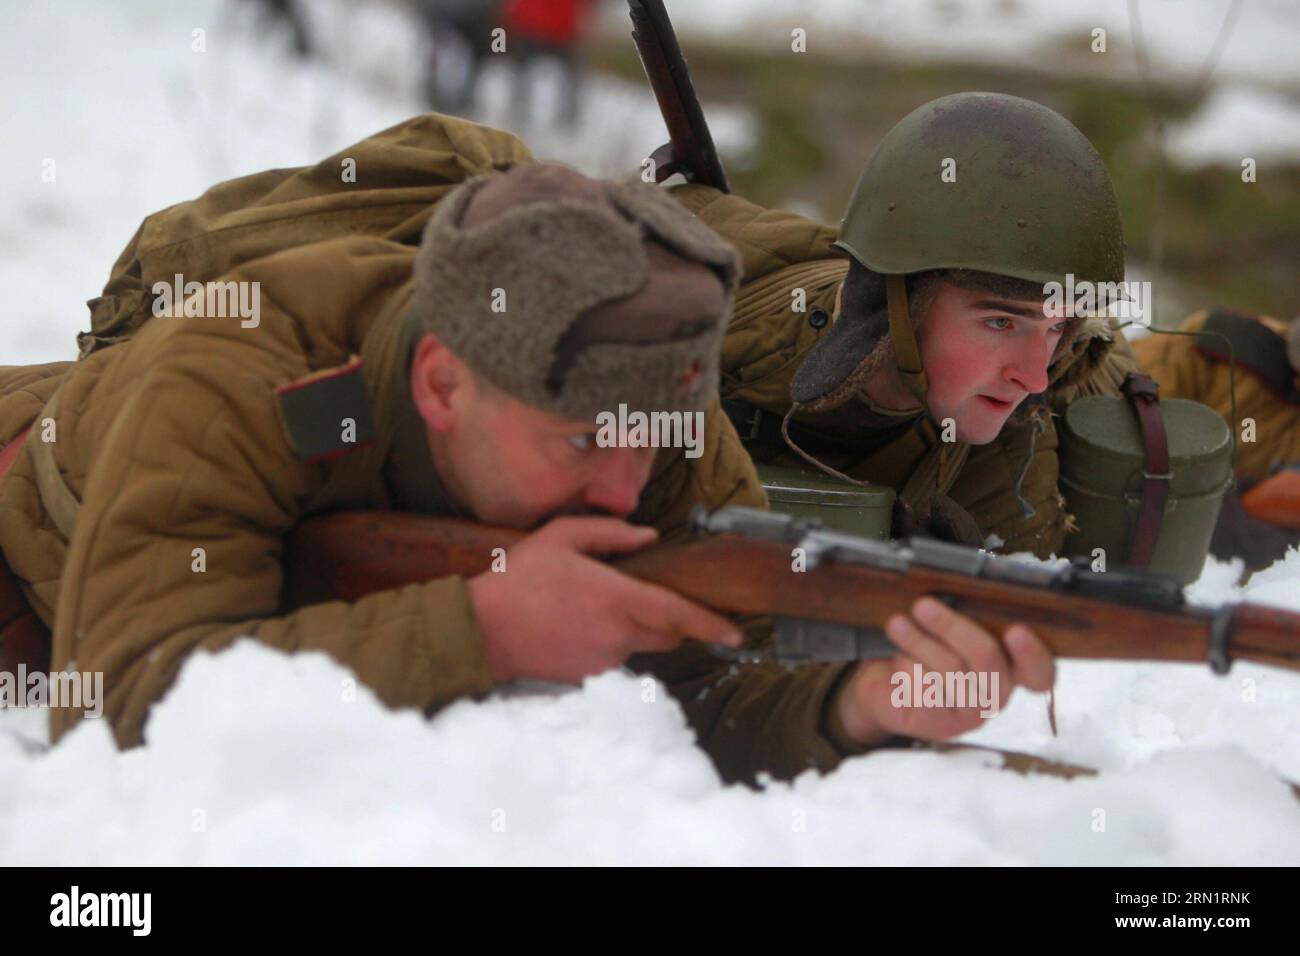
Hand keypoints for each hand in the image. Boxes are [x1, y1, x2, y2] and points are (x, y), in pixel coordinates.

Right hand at [468, 516, 742, 683]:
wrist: (482, 630)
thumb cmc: (520, 578)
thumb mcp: (562, 537)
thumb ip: (611, 533)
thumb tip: (648, 536)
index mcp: (617, 598)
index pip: (678, 615)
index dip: (712, 625)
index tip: (738, 633)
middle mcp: (617, 634)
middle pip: (668, 635)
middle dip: (672, 622)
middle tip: (652, 599)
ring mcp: (604, 660)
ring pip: (639, 645)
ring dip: (632, 629)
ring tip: (590, 608)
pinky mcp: (589, 677)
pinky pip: (613, 657)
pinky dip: (607, 642)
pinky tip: (576, 626)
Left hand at [833, 596, 1055, 745]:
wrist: (884, 685)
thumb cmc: (922, 650)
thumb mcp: (946, 630)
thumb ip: (964, 617)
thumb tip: (955, 590)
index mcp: (1010, 670)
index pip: (1039, 673)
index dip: (1032, 654)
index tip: (1014, 630)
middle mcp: (996, 695)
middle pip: (986, 659)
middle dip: (952, 627)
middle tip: (922, 606)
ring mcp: (969, 715)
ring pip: (949, 671)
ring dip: (919, 642)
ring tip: (896, 624)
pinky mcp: (938, 726)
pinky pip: (923, 690)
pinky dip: (905, 668)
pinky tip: (895, 659)